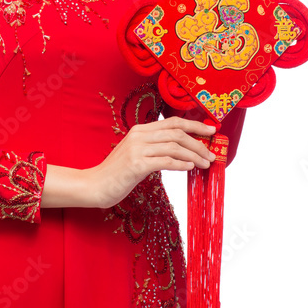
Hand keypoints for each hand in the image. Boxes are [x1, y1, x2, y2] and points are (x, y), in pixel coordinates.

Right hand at [87, 116, 217, 210]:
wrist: (95, 185)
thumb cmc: (118, 173)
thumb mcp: (137, 155)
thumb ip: (155, 149)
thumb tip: (183, 152)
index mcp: (140, 130)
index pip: (173, 122)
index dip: (195, 124)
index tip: (211, 130)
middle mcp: (139, 135)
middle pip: (177, 132)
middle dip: (199, 142)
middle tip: (212, 154)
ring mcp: (137, 149)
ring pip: (174, 146)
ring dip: (194, 155)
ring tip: (206, 164)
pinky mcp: (136, 164)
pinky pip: (165, 161)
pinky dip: (181, 163)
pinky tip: (190, 168)